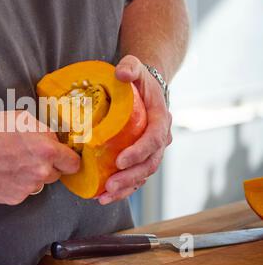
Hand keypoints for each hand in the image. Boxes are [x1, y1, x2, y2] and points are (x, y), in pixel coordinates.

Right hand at [0, 111, 80, 204]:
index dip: (69, 159)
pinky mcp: (14, 198)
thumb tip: (52, 138)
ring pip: (38, 183)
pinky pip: (23, 191)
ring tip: (12, 163)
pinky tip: (4, 172)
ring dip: (31, 175)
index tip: (65, 158)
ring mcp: (28, 187)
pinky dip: (17, 184)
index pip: (73, 163)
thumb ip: (44, 131)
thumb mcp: (23, 118)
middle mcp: (41, 172)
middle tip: (29, 156)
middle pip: (56, 174)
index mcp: (47, 150)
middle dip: (47, 165)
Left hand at [99, 55, 172, 204]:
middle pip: (149, 163)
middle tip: (109, 186)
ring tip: (104, 197)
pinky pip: (135, 176)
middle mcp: (159, 138)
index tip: (120, 161)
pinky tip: (104, 196)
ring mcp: (151, 150)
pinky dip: (122, 189)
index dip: (139, 152)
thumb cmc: (138, 80)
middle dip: (130, 177)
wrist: (146, 89)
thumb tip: (122, 74)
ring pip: (143, 174)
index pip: (154, 138)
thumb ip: (130, 67)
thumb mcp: (135, 67)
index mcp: (160, 119)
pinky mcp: (140, 157)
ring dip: (125, 188)